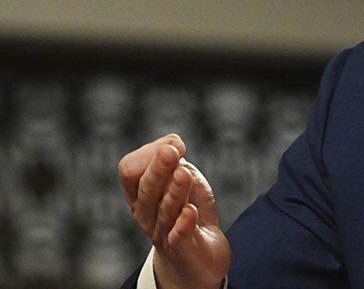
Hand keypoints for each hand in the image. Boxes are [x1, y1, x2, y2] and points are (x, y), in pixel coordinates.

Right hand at [119, 134, 230, 288]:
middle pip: (146, 188)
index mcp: (139, 193)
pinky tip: (189, 211)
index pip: (130, 169)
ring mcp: (162, 231)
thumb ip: (175, 160)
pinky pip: (178, 235)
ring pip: (165, 209)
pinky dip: (183, 223)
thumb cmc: (187, 208)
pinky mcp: (181, 247)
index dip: (150, 153)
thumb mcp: (181, 179)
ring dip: (174, 191)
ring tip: (184, 174)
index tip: (177, 145)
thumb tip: (174, 142)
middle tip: (172, 152)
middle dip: (158, 169)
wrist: (201, 253)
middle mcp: (145, 212)